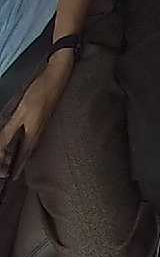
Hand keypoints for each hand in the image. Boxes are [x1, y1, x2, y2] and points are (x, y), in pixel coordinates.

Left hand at [0, 53, 73, 178]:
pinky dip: (20, 146)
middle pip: (22, 155)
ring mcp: (39, 129)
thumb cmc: (39, 94)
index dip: (11, 167)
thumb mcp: (21, 113)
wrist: (57, 80)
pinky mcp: (40, 123)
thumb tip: (0, 150)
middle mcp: (36, 135)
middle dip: (12, 163)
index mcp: (31, 135)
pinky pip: (29, 140)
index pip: (20, 158)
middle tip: (3, 172)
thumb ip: (9, 132)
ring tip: (7, 161)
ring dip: (16, 155)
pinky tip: (18, 145)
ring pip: (25, 148)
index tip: (6, 176)